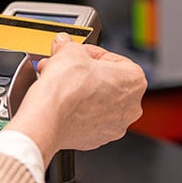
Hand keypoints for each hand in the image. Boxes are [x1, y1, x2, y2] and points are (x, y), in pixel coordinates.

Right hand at [9, 33, 146, 165]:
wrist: (47, 118)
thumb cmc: (66, 88)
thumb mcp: (69, 50)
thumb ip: (70, 44)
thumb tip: (65, 44)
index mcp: (134, 81)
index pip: (114, 59)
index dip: (92, 54)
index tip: (78, 54)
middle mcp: (130, 107)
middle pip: (106, 81)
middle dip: (84, 73)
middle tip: (66, 67)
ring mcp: (114, 126)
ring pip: (97, 101)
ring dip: (79, 90)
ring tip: (59, 83)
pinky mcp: (96, 138)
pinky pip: (89, 119)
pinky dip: (77, 110)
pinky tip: (62, 101)